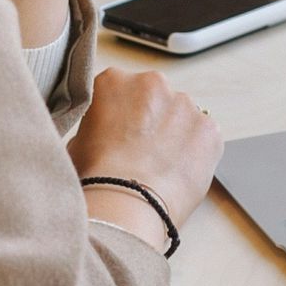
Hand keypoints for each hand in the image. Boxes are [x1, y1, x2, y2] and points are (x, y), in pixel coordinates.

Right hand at [68, 68, 221, 245]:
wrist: (126, 204)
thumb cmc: (96, 177)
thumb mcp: (76, 143)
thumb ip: (95, 127)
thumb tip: (102, 135)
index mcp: (113, 81)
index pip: (119, 92)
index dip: (119, 117)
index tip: (119, 137)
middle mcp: (151, 83)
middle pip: (154, 99)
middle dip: (151, 121)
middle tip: (140, 154)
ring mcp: (185, 104)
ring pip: (182, 117)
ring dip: (175, 135)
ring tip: (160, 168)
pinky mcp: (209, 128)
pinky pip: (203, 138)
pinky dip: (195, 153)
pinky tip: (178, 173)